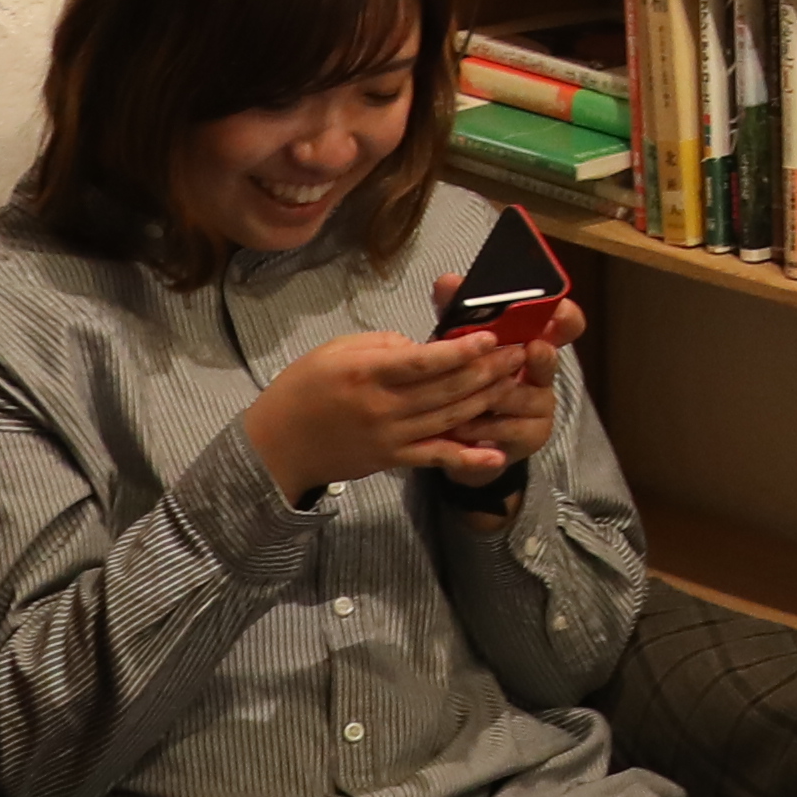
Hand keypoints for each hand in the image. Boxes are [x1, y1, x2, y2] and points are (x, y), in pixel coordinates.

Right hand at [244, 332, 547, 502]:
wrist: (278, 445)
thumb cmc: (304, 388)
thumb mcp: (336, 350)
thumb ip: (382, 345)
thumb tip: (421, 347)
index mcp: (368, 373)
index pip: (424, 361)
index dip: (462, 350)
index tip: (491, 337)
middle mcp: (383, 407)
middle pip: (446, 389)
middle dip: (487, 370)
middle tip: (518, 354)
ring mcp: (390, 437)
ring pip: (449, 418)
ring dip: (486, 400)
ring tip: (514, 382)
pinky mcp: (392, 459)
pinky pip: (436, 457)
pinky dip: (468, 457)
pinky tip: (497, 452)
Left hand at [440, 307, 576, 476]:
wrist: (460, 438)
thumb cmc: (465, 380)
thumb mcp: (459, 343)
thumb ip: (456, 312)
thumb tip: (447, 281)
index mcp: (533, 339)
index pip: (565, 322)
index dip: (565, 315)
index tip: (556, 310)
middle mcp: (542, 371)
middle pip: (551, 358)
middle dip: (541, 355)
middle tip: (533, 349)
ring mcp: (541, 405)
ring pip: (517, 393)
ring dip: (485, 395)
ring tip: (458, 397)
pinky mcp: (531, 436)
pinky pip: (504, 426)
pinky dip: (477, 425)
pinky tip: (458, 425)